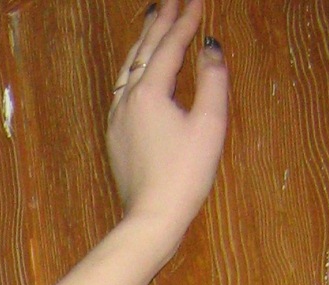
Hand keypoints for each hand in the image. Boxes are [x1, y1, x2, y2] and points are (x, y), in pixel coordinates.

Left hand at [108, 0, 227, 262]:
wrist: (151, 218)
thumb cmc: (184, 174)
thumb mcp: (209, 124)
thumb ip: (212, 79)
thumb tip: (210, 48)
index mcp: (149, 93)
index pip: (168, 47)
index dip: (185, 21)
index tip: (197, 1)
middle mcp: (126, 101)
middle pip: (142, 52)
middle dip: (159, 23)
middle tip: (171, 0)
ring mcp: (117, 120)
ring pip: (128, 69)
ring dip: (142, 43)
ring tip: (153, 21)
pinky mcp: (115, 137)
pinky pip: (123, 89)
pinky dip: (134, 68)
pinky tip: (138, 68)